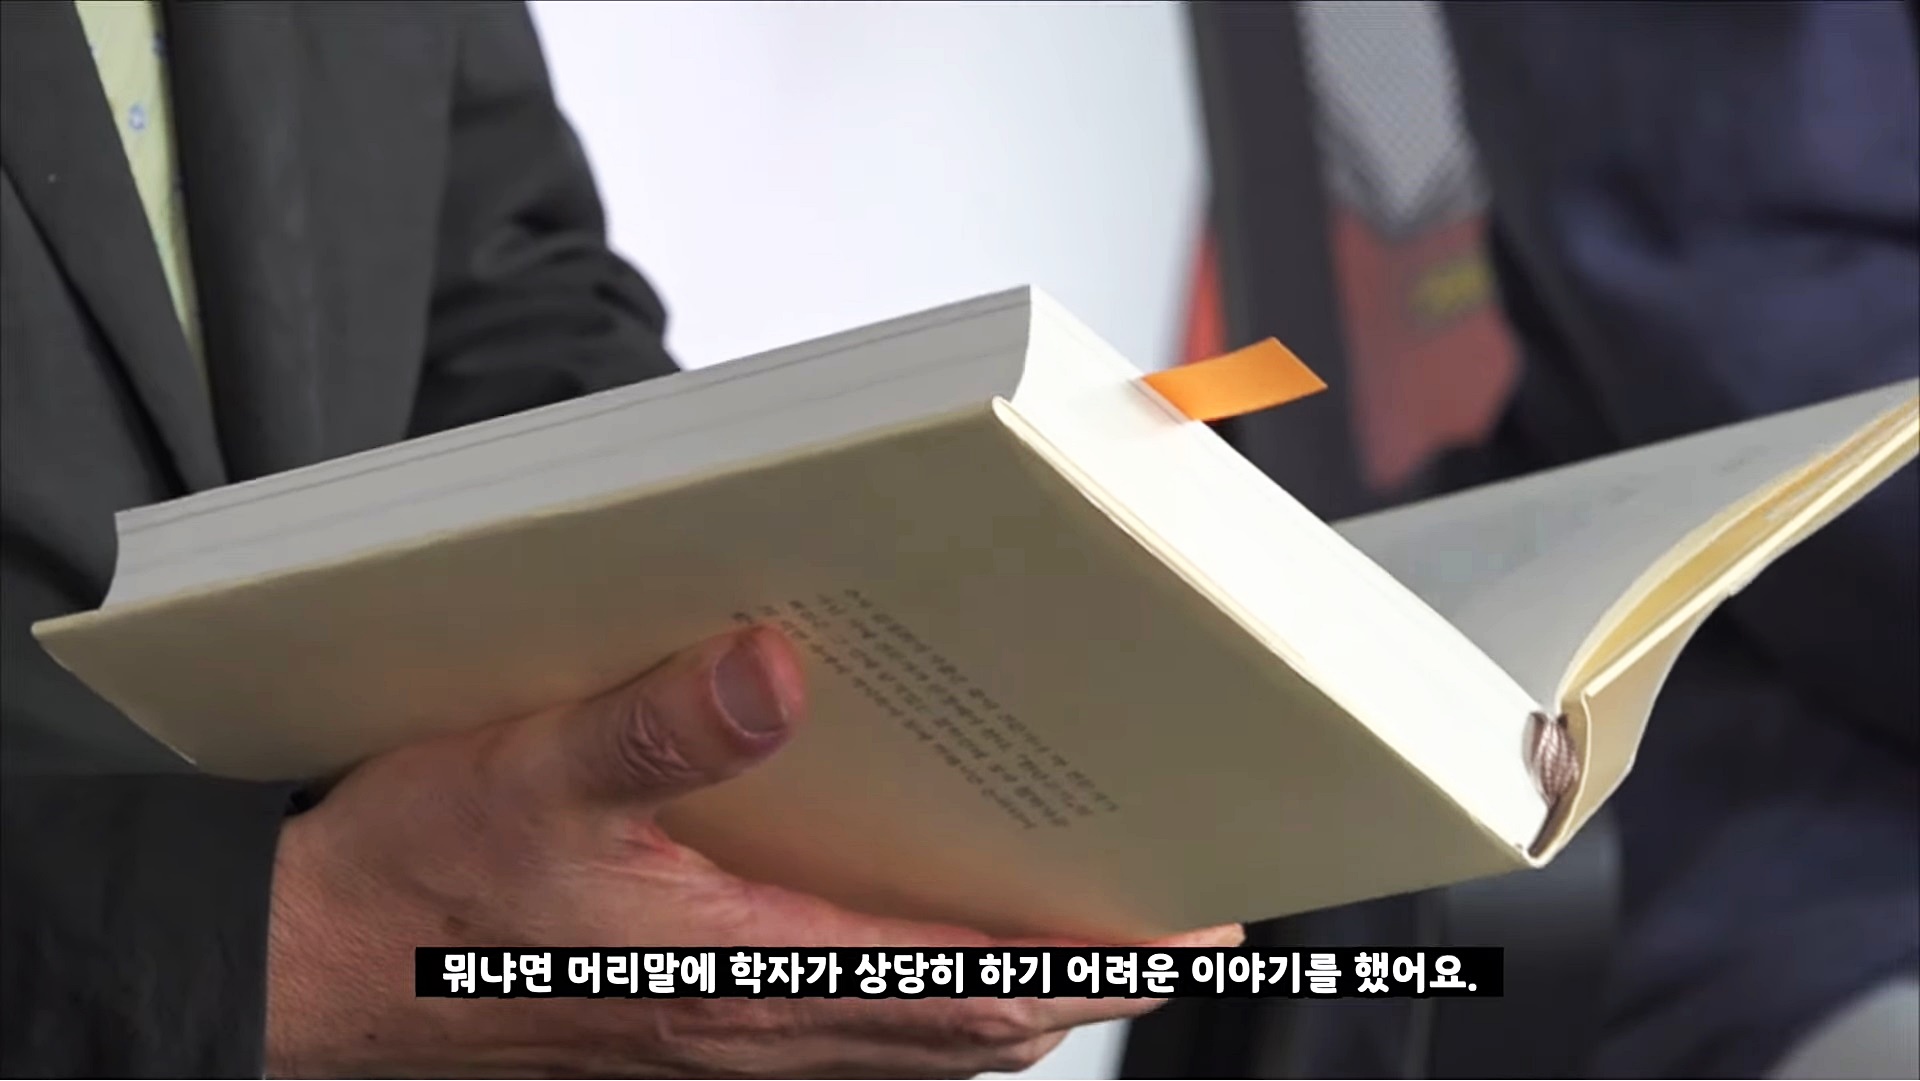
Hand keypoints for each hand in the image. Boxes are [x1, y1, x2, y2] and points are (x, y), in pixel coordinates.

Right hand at [265, 624, 1240, 1077]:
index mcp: (735, 971)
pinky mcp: (686, 1027)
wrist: (305, 982)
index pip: (967, 984)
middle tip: (1171, 919)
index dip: (1093, 962)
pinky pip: (845, 1025)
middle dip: (1085, 977)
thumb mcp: (522, 779)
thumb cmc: (410, 892)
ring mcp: (721, 1039)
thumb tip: (780, 670)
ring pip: (916, 1035)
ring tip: (1080, 925)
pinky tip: (915, 935)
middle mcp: (751, 1023)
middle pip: (969, 1022)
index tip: (1193, 929)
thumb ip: (655, 725)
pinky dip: (917, 994)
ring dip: (1009, 991)